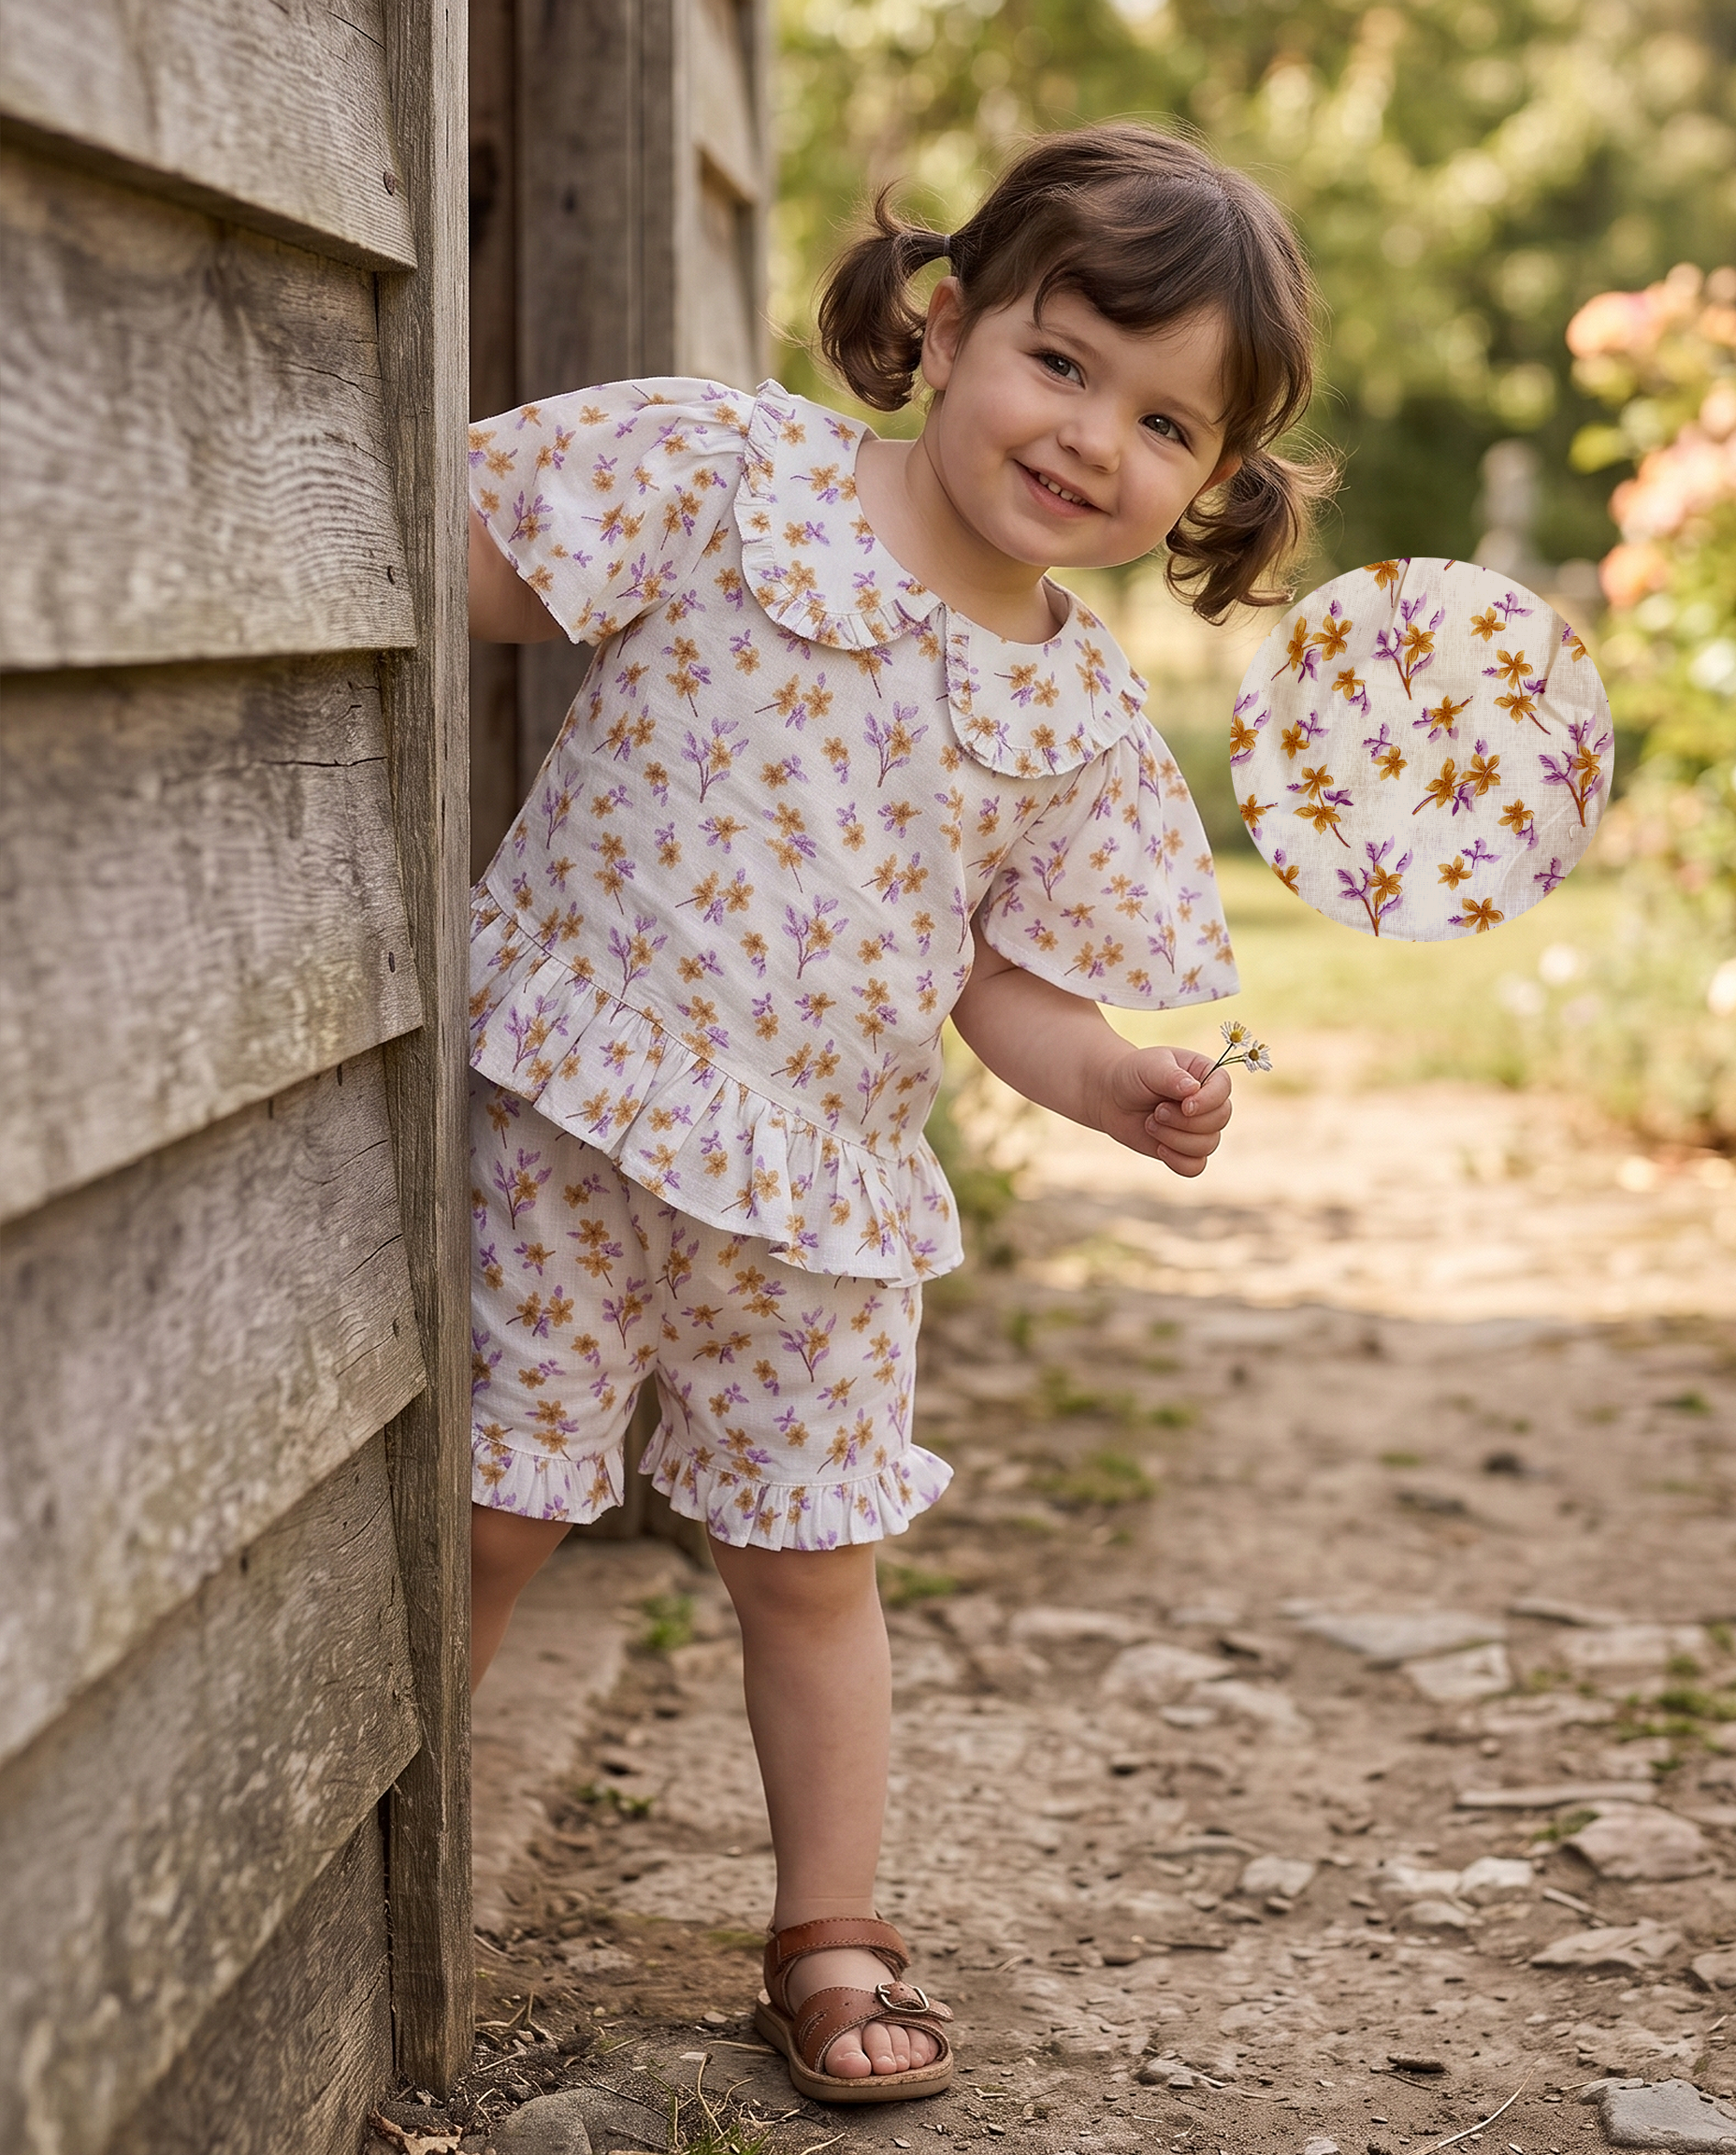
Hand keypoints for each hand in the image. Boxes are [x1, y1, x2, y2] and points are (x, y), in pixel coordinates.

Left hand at [1093, 1045, 1232, 1175]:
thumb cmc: (1133, 1075)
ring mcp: (1199, 1128)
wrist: (1111, 1097)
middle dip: (1184, 1121)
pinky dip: (1177, 1161)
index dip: (1208, 1101)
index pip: (1224, 1088)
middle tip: (1157, 1111)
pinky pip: (1195, 1167)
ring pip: (1207, 1146)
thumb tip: (1192, 1089)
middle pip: (1219, 1120)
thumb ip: (1171, 1076)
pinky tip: (1159, 1147)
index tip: (1184, 1105)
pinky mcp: (1185, 1150)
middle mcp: (1208, 1102)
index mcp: (1206, 1074)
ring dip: (1175, 1139)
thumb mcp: (1150, 1067)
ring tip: (1151, 1123)